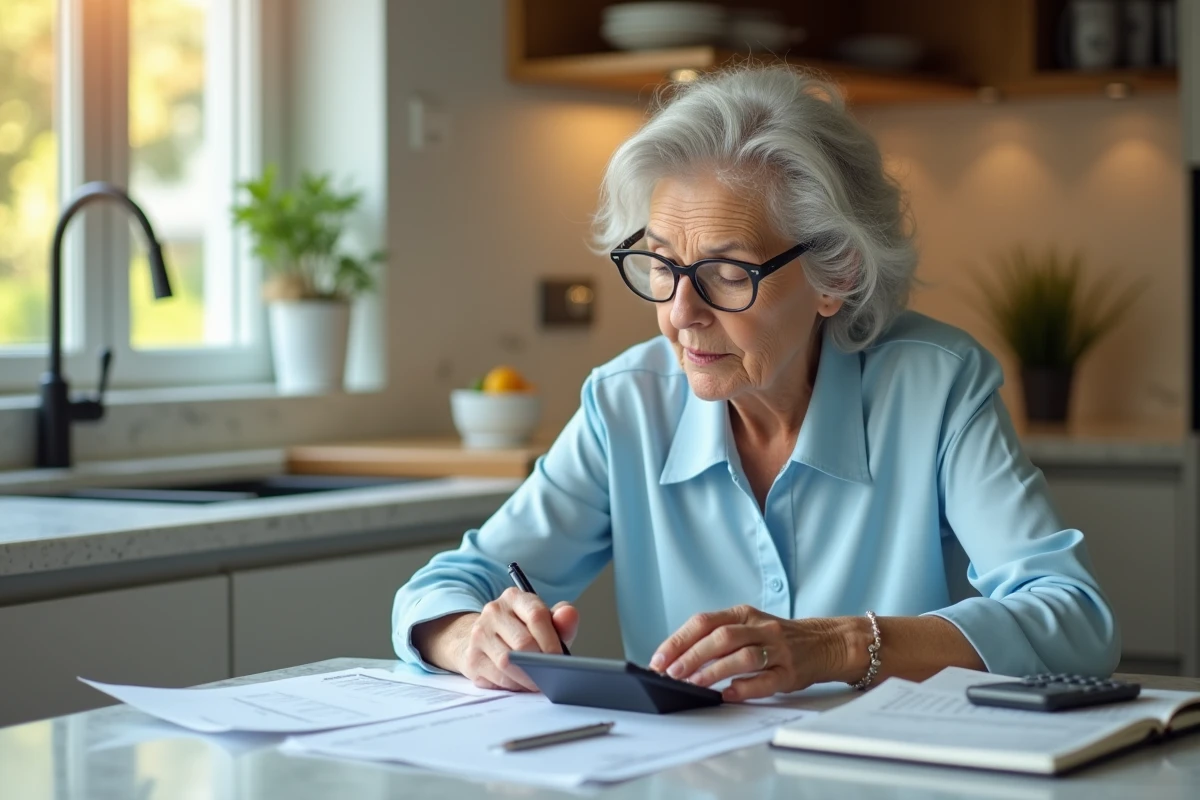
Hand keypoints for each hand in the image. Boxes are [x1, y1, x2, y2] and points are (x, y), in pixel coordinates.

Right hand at [414, 588, 578, 691]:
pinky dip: (514, 685)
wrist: (485, 638)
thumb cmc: (522, 631)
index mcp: (515, 597)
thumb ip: (562, 620)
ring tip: (540, 682)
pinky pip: (497, 677)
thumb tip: (569, 614)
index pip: (536, 615)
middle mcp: (494, 611)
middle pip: (522, 642)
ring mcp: (479, 634)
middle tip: (552, 675)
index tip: (560, 659)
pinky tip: (522, 684)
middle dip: (540, 663)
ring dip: (528, 678)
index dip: (551, 641)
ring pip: (508, 662)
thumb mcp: (545, 622)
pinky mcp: (471, 658)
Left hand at [649, 605, 846, 701]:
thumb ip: (717, 637)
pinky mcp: (791, 672)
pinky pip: (766, 680)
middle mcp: (760, 627)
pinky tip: (727, 695)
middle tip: (671, 673)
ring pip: (742, 657)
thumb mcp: (747, 626)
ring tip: (693, 684)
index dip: (679, 640)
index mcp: (743, 614)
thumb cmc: (776, 638)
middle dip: (691, 656)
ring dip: (714, 672)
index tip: (659, 659)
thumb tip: (675, 659)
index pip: (704, 622)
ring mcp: (777, 649)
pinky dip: (745, 688)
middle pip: (721, 637)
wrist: (824, 642)